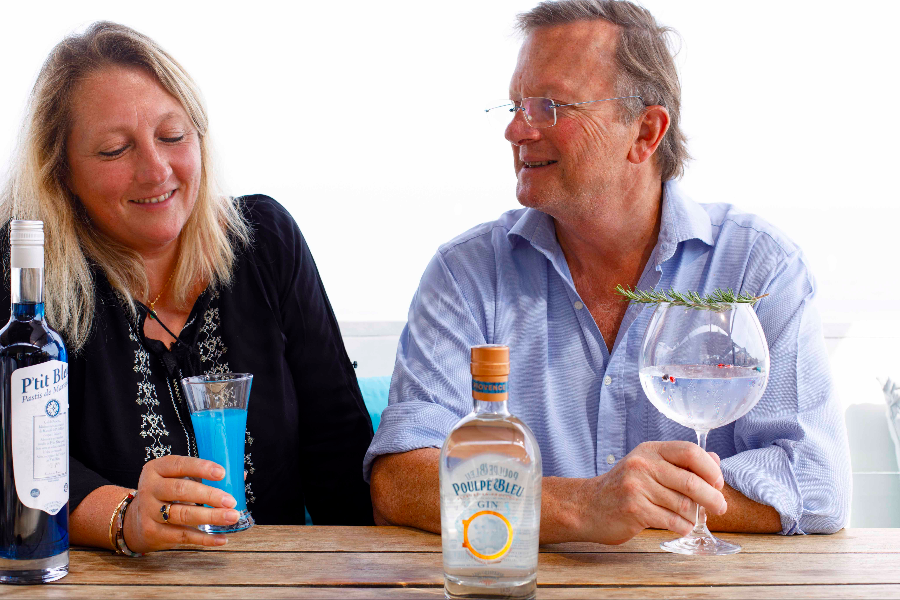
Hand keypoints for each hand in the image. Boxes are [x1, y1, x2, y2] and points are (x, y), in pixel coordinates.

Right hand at [123, 455, 240, 552]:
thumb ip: (204, 476)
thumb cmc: (166, 494)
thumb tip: (240, 475)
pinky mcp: (153, 533)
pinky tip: (221, 538)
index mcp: (157, 469)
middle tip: (231, 501)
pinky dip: (204, 538)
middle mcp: (150, 489)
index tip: (222, 473)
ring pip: (182, 514)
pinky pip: (182, 536)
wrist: (135, 521)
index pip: (180, 465)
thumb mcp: (177, 479)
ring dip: (210, 516)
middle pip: (181, 491)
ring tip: (232, 517)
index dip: (201, 468)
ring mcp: (149, 512)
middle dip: (209, 496)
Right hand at [576, 441, 726, 544]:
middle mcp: (642, 465)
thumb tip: (715, 461)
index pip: (690, 451)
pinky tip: (679, 526)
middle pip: (691, 480)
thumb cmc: (623, 488)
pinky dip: (682, 527)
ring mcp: (637, 487)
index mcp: (650, 450)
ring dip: (696, 516)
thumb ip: (681, 463)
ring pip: (684, 505)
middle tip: (720, 507)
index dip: (710, 468)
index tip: (717, 482)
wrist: (587, 507)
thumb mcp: (649, 467)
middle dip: (712, 497)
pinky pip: (673, 521)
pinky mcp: (635, 510)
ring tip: (694, 518)